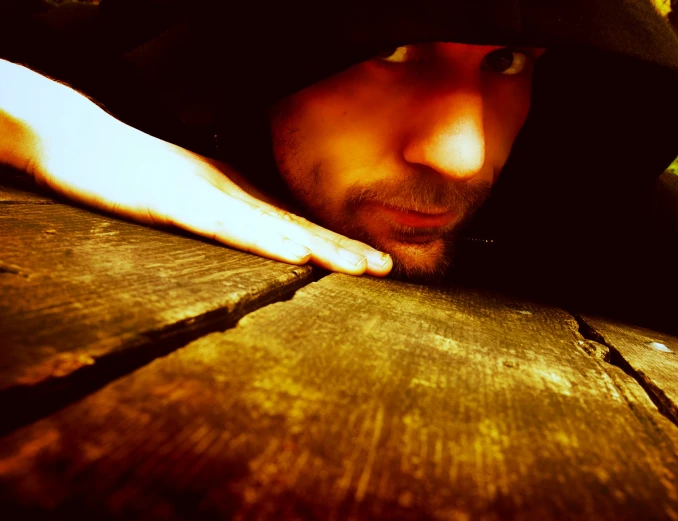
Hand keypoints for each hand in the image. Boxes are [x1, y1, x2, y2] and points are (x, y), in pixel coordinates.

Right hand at [24, 109, 392, 275]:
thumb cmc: (139, 173)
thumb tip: (266, 235)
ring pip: (275, 228)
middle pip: (297, 228)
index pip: (296, 228)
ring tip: (361, 266)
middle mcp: (234, 197)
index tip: (374, 264)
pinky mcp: (181, 204)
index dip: (336, 246)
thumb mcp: (195, 198)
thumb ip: (229, 215)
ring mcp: (210, 198)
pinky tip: (297, 254)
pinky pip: (229, 226)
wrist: (85, 143)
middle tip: (388, 269)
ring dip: (321, 248)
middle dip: (344, 250)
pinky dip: (266, 240)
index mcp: (239, 200)